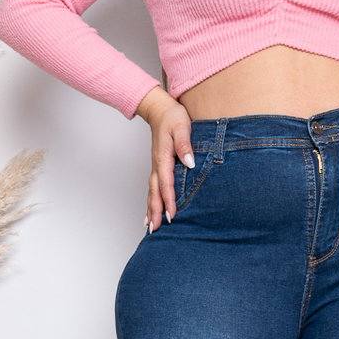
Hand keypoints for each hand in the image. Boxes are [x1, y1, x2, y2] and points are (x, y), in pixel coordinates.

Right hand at [135, 86, 194, 229]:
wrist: (159, 109)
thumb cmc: (173, 116)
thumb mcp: (182, 127)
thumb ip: (185, 145)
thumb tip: (189, 163)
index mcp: (163, 156)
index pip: (166, 183)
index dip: (169, 200)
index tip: (172, 215)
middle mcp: (156, 164)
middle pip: (154, 192)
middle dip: (155, 211)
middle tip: (156, 229)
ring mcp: (155, 166)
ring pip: (151, 191)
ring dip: (150, 209)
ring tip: (150, 227)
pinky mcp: (157, 166)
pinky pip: (152, 187)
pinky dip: (150, 200)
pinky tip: (149, 211)